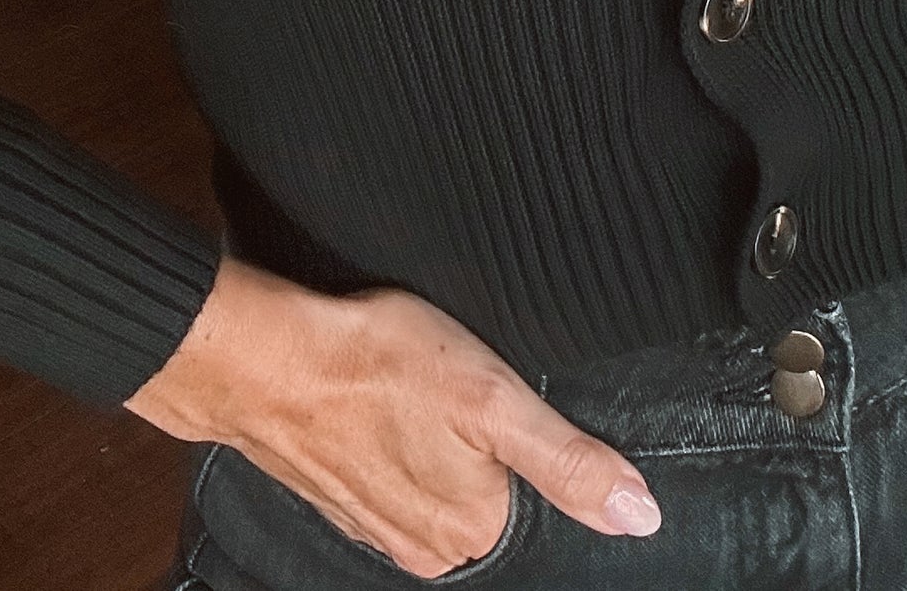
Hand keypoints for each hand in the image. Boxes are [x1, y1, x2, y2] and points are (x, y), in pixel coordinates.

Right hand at [126, 255, 661, 578]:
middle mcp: (424, 547)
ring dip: (430, 435)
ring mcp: (378, 523)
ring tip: (412, 391)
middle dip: (474, 439)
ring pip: (434, 476)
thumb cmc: (378, 366)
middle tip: (447, 386)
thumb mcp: (494, 403)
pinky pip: (389, 468)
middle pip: (482, 487)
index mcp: (470, 534)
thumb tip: (639, 516)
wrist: (266, 359)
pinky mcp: (341, 494)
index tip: (490, 400)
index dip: (519, 435)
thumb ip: (569, 462)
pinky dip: (392, 435)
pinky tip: (383, 402)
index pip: (531, 491)